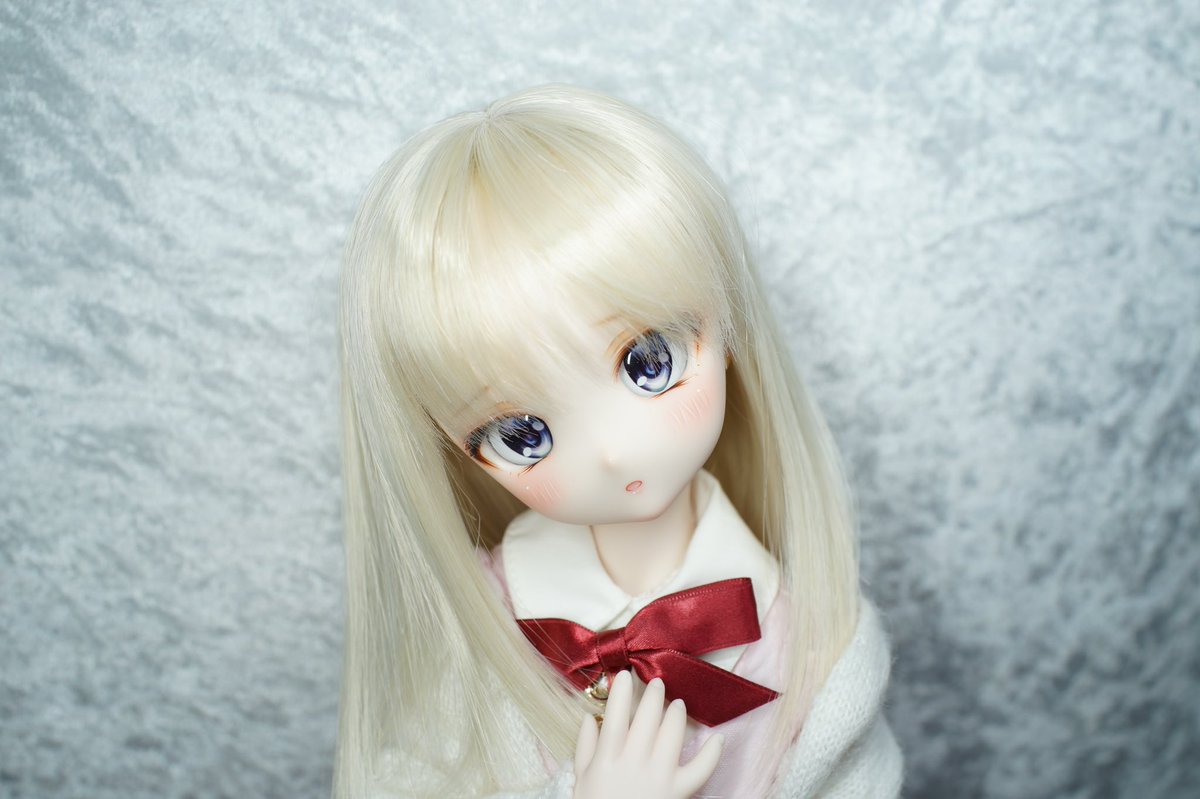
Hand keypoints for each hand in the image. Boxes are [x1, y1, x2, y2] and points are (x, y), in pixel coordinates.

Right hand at [572, 671, 723, 798]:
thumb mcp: (582, 779)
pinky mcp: (679, 791)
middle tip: (657, 683)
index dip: (621, 693)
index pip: (615, 718)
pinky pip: (701, 769)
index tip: (624, 674)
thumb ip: (584, 747)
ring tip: (677, 704)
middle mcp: (634, 764)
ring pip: (672, 734)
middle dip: (653, 696)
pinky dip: (712, 753)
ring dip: (676, 714)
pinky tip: (717, 739)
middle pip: (647, 720)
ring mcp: (659, 777)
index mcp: (607, 760)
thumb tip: (588, 717)